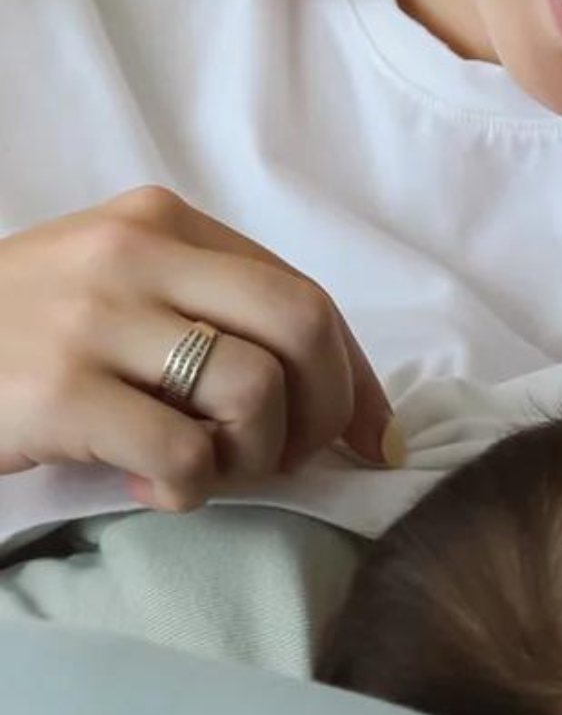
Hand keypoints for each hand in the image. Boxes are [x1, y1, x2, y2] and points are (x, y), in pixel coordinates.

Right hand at [0, 185, 396, 512]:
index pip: (308, 298)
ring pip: (254, 392)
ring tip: (201, 470)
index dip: (357, 381)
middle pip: (302, 329)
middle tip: (286, 459)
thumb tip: (352, 408)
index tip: (373, 441)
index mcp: (163, 223)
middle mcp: (134, 253)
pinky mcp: (59, 389)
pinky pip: (186, 455)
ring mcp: (92, 317)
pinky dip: (190, 491)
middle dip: (323, 412)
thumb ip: (218, 318)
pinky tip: (153, 488)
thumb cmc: (22, 339)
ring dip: (251, 457)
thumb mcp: (120, 293)